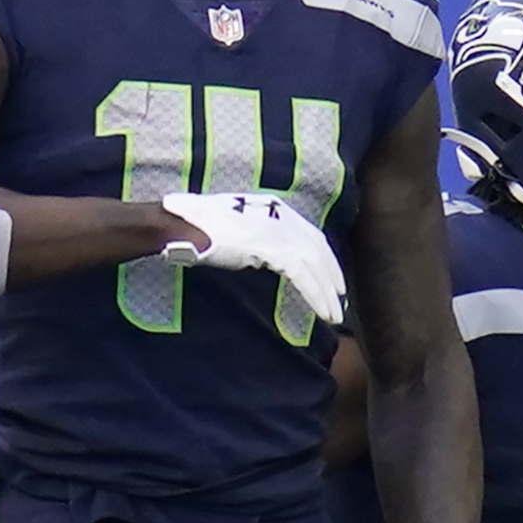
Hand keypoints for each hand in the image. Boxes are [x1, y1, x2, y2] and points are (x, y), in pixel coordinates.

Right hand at [159, 191, 345, 324]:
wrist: (183, 225)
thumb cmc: (197, 224)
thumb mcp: (233, 222)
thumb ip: (253, 234)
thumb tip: (261, 254)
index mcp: (274, 207)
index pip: (310, 235)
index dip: (325, 259)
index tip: (332, 278)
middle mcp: (282, 215)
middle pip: (318, 249)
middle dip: (332, 276)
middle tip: (339, 300)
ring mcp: (277, 230)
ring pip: (315, 264)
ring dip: (327, 292)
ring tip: (333, 315)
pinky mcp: (270, 247)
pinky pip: (301, 274)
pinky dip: (315, 294)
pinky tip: (321, 310)